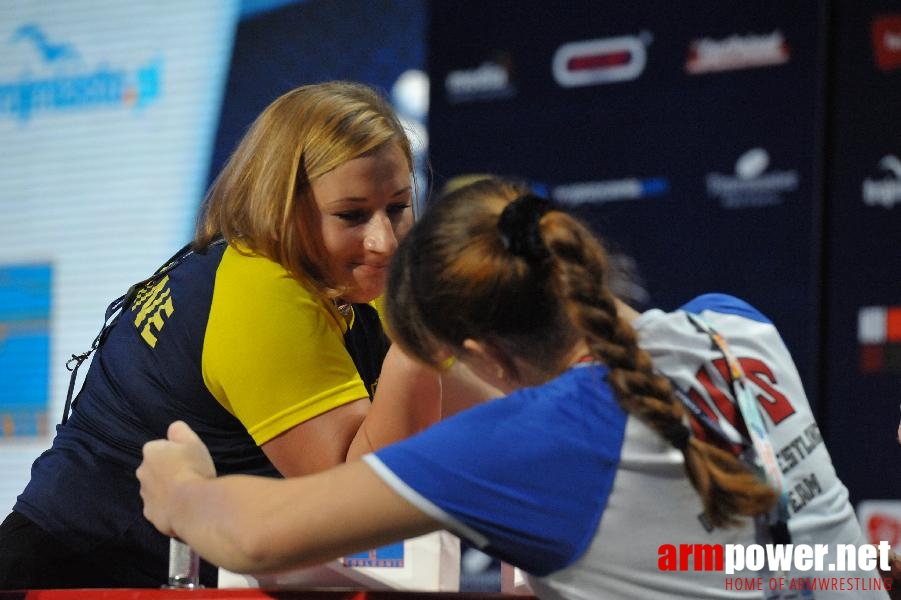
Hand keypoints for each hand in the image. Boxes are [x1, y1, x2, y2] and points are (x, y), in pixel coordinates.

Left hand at [137, 421, 215, 537]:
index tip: (187, 458)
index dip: (174, 452)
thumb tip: (173, 428)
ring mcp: (144, 495)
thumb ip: (180, 430)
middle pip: (155, 468)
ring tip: (187, 493)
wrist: (191, 504)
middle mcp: (142, 472)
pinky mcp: (150, 514)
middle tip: (188, 475)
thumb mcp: (192, 441)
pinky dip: (167, 507)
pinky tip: (182, 507)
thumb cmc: (193, 468)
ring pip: (155, 488)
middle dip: (167, 471)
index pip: (159, 447)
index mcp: (151, 452)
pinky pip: (159, 507)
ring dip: (166, 489)